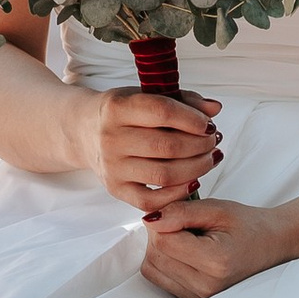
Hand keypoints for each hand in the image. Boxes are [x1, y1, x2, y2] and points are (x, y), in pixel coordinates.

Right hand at [93, 85, 221, 211]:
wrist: (84, 131)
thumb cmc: (122, 113)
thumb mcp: (146, 96)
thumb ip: (183, 100)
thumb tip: (214, 109)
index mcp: (117, 107)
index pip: (162, 112)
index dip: (192, 119)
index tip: (209, 124)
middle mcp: (111, 138)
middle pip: (167, 146)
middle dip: (200, 145)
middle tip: (213, 141)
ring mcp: (112, 167)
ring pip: (164, 175)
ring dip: (196, 168)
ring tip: (209, 158)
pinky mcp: (115, 189)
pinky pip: (152, 201)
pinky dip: (178, 194)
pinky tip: (193, 181)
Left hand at [141, 193, 297, 297]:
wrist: (271, 247)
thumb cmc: (248, 226)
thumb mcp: (218, 209)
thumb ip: (182, 211)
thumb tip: (149, 219)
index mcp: (216, 262)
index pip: (163, 241)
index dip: (162, 220)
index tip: (178, 212)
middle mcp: (206, 286)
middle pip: (155, 256)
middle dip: (161, 234)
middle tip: (184, 224)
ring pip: (152, 269)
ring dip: (160, 250)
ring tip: (187, 239)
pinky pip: (160, 280)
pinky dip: (166, 263)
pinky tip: (187, 254)